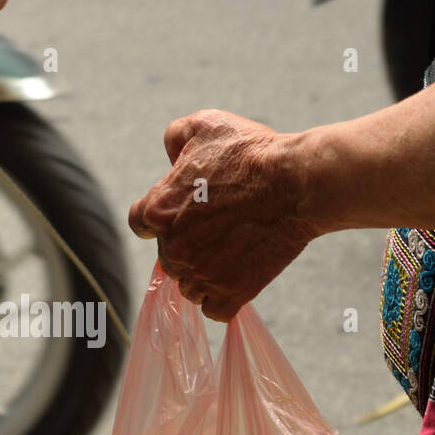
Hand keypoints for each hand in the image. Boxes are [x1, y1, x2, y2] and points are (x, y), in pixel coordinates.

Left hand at [128, 109, 317, 321]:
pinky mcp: (231, 293)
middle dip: (187, 244)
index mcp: (158, 210)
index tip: (182, 212)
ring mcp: (201, 274)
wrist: (295, 182)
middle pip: (168, 257)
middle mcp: (173, 248)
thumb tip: (170, 156)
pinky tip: (236, 278)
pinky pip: (214, 309)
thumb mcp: (205, 124)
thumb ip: (175, 138)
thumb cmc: (250, 152)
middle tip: (220, 227)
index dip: (160, 217)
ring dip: (203, 273)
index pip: (139, 223)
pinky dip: (222, 298)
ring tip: (230, 252)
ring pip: (189, 286)